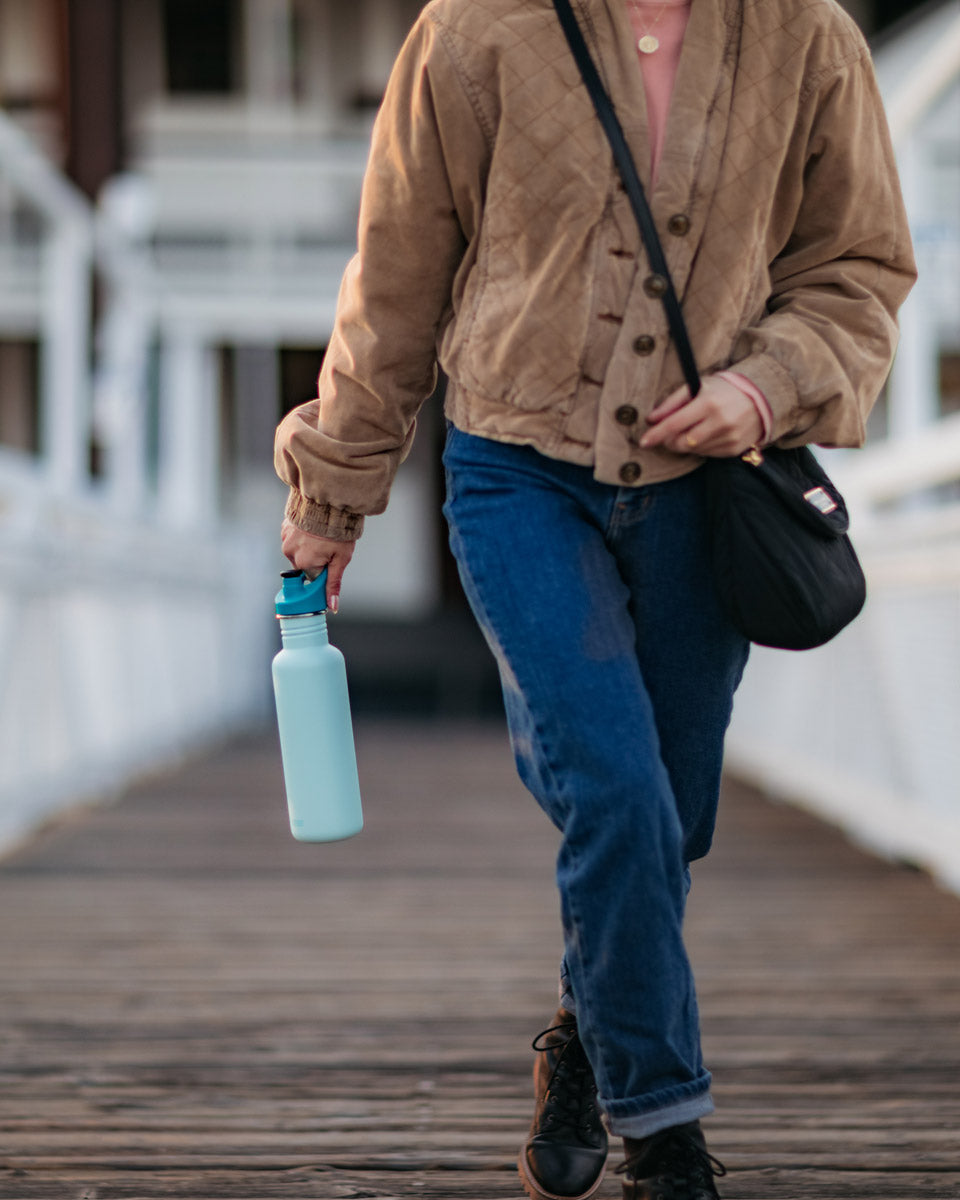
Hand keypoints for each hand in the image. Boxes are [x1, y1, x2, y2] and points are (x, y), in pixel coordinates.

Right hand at [281, 519, 355, 613]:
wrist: (329, 502)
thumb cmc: (337, 531)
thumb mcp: (341, 559)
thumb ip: (333, 584)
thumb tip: (332, 606)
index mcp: (304, 563)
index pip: (313, 577)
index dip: (325, 570)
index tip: (332, 561)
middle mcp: (291, 553)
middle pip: (305, 564)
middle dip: (316, 559)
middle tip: (330, 546)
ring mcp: (286, 539)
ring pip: (298, 551)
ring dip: (309, 547)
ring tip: (322, 535)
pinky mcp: (285, 528)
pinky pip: (294, 538)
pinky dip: (303, 536)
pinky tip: (313, 529)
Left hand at [639, 375, 762, 457]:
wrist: (761, 397)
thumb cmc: (723, 390)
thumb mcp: (698, 387)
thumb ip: (672, 402)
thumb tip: (651, 419)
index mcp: (709, 403)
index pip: (675, 424)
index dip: (657, 434)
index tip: (644, 442)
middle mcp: (720, 422)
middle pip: (682, 442)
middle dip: (670, 441)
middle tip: (668, 434)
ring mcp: (730, 437)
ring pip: (694, 450)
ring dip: (686, 444)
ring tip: (693, 429)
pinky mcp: (735, 448)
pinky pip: (708, 454)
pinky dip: (701, 447)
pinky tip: (707, 435)